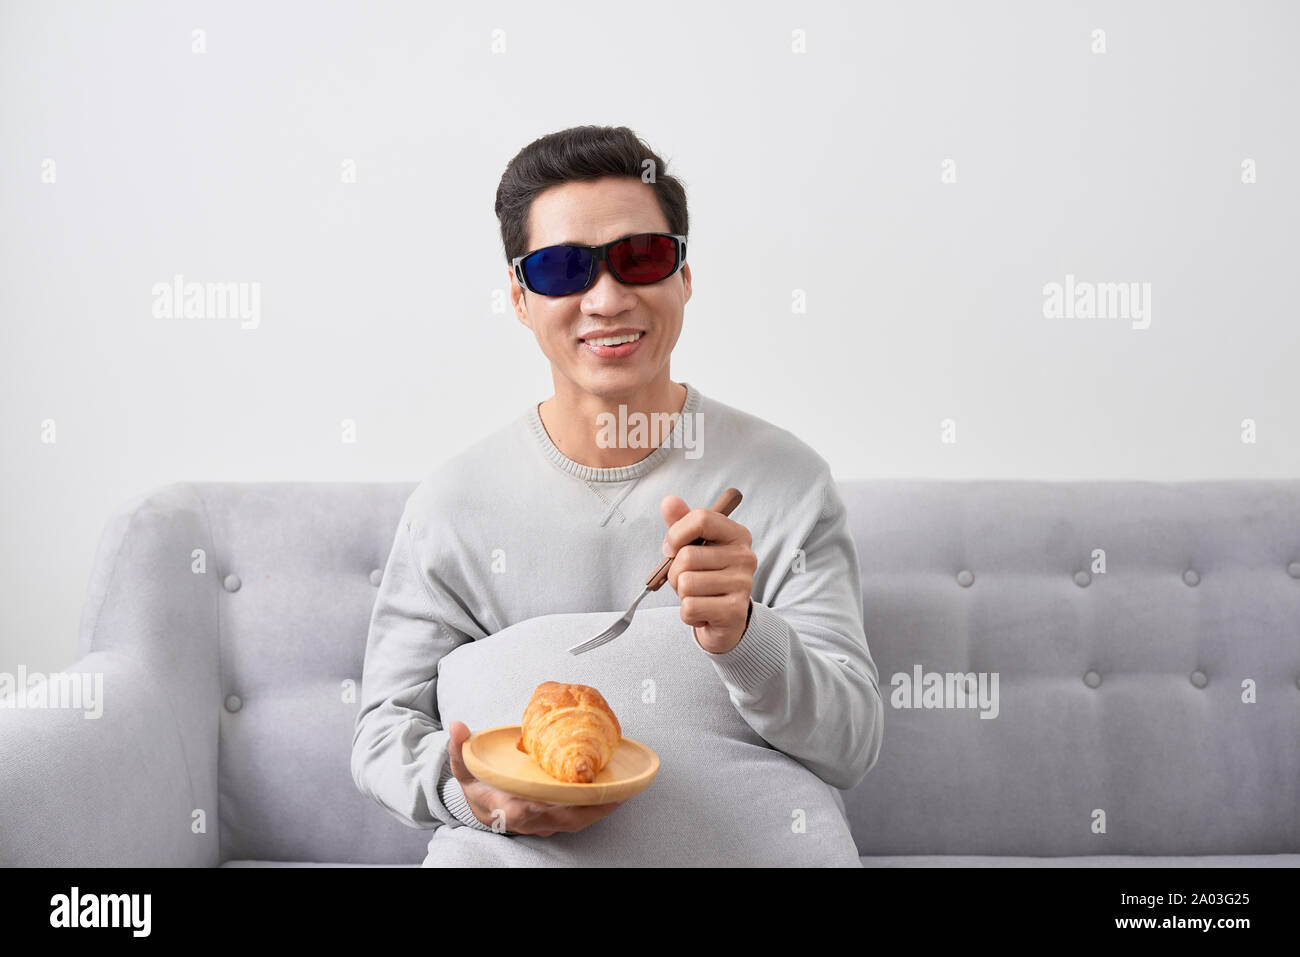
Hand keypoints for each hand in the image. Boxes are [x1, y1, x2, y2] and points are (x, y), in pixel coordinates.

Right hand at [445, 721, 622, 835]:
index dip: (548, 808)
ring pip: (573, 821)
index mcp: (505, 808)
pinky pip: (577, 818)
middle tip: (611, 793)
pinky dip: (595, 809)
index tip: (567, 798)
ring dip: (596, 810)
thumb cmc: (476, 784)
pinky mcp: (554, 820)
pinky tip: (613, 794)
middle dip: (587, 809)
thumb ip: (459, 748)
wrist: (480, 803)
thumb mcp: (463, 766)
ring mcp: (542, 823)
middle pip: (561, 819)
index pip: (527, 813)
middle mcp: (527, 820)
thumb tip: (457, 727)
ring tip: (620, 792)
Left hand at [660, 494, 757, 654]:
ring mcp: (743, 584)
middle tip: (689, 580)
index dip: (676, 533)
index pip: (701, 518)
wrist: (725, 621)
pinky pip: (690, 607)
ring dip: (682, 594)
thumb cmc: (706, 577)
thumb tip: (669, 501)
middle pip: (687, 556)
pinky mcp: (735, 610)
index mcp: (737, 535)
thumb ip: (682, 523)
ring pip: (686, 583)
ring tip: (698, 596)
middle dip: (675, 573)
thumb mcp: (694, 547)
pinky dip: (688, 614)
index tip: (671, 549)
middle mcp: (745, 556)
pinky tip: (702, 612)